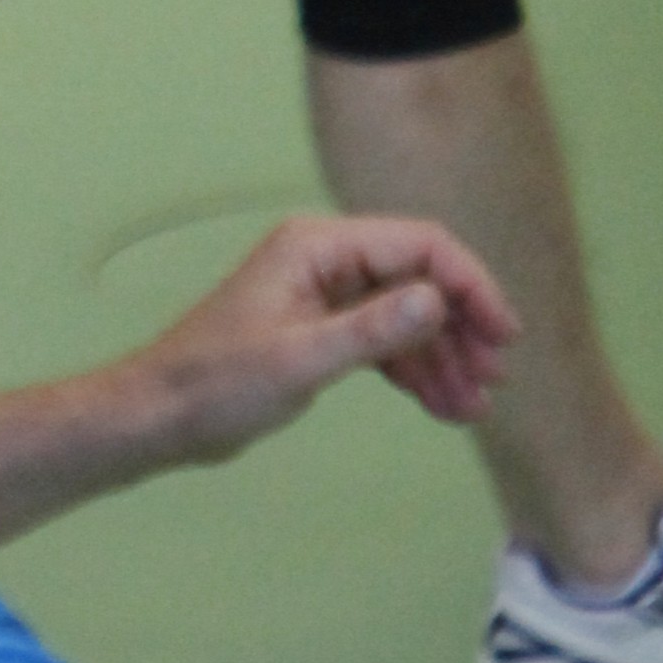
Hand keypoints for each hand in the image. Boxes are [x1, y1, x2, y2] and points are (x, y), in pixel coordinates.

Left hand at [140, 213, 516, 459]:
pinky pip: (382, 339)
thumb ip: (372, 331)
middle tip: (491, 382)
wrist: (159, 416)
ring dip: (442, 358)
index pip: (419, 246)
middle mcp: (325, 258)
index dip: (470, 286)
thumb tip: (438, 299)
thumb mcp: (300, 361)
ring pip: (405, 315)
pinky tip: (441, 406)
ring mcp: (323, 292)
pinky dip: (413, 370)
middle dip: (460, 330)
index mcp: (318, 246)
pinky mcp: (320, 327)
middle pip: (419, 279)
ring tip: (472, 409)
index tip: (503, 336)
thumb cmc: (216, 384)